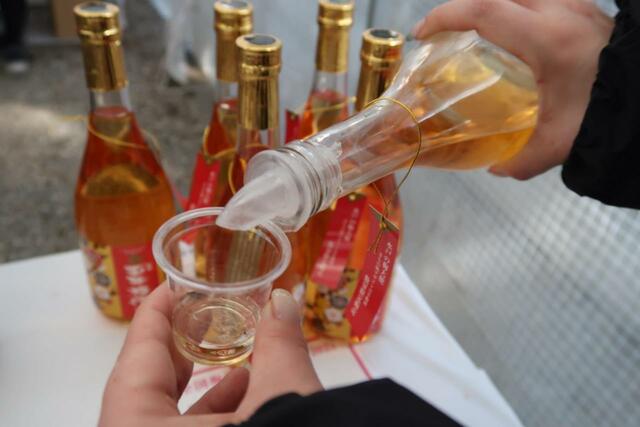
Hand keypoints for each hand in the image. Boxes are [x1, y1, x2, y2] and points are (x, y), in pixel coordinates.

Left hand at [98, 285, 321, 426]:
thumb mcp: (284, 396)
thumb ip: (279, 344)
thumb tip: (283, 303)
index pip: (136, 357)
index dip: (154, 313)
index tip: (171, 286)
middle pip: (146, 390)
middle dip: (181, 349)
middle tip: (204, 317)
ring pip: (165, 422)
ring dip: (203, 389)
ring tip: (241, 363)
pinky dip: (212, 418)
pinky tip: (248, 397)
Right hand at [413, 0, 613, 178]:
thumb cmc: (607, 115)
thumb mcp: (560, 143)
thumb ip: (521, 159)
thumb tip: (496, 167)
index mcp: (547, 39)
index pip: (484, 10)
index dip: (446, 16)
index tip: (422, 33)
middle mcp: (560, 11)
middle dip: (460, 8)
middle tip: (441, 33)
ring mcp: (576, 5)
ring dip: (490, 5)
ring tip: (474, 30)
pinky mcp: (586, 10)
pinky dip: (515, 7)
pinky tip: (513, 31)